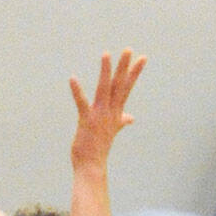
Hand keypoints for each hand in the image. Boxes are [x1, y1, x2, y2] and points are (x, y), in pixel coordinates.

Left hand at [69, 50, 146, 170]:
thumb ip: (121, 120)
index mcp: (116, 112)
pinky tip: (72, 79)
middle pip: (119, 85)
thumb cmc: (100, 148)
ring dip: (105, 72)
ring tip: (106, 54)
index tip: (143, 57)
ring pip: (104, 89)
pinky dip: (77, 91)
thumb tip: (131, 117)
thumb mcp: (113, 130)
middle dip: (124, 67)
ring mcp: (99, 115)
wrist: (92, 166)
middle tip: (128, 49)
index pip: (127, 87)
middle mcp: (110, 111)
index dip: (134, 72)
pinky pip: (82, 103)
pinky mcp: (86, 120)